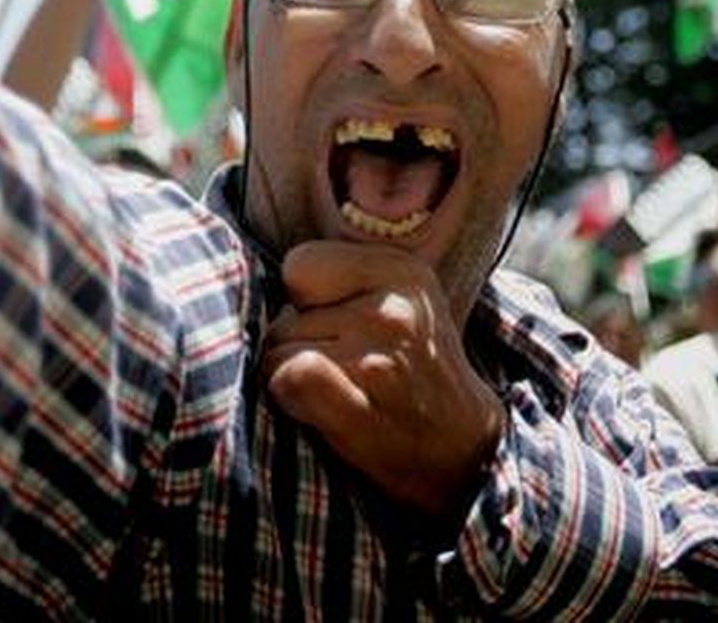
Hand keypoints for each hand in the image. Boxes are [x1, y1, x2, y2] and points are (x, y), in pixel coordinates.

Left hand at [261, 241, 503, 518]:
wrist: (464, 451)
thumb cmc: (414, 370)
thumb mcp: (401, 296)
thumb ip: (341, 275)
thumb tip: (253, 279)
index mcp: (401, 272)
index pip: (298, 264)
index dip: (303, 299)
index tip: (334, 321)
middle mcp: (392, 311)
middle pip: (282, 316)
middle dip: (297, 343)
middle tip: (342, 370)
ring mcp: (376, 360)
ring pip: (275, 352)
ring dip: (291, 377)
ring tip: (339, 393)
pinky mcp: (358, 409)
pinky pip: (287, 378)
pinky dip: (288, 398)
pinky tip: (319, 411)